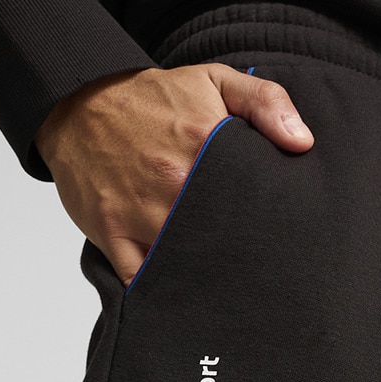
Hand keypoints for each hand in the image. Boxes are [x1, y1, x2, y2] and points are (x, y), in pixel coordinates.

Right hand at [34, 63, 314, 287]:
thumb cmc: (150, 98)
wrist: (78, 101)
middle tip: (259, 270)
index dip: (269, 223)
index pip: (252, 199)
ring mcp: (140, 211)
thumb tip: (302, 143)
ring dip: (205, 278)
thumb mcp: (215, 81)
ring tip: (227, 290)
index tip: (280, 237)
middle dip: (241, 256)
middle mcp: (173, 183)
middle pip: (221, 238)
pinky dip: (160, 292)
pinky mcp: (112, 232)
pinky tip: (183, 300)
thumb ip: (267, 103)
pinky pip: (139, 279)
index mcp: (204, 145)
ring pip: (183, 263)